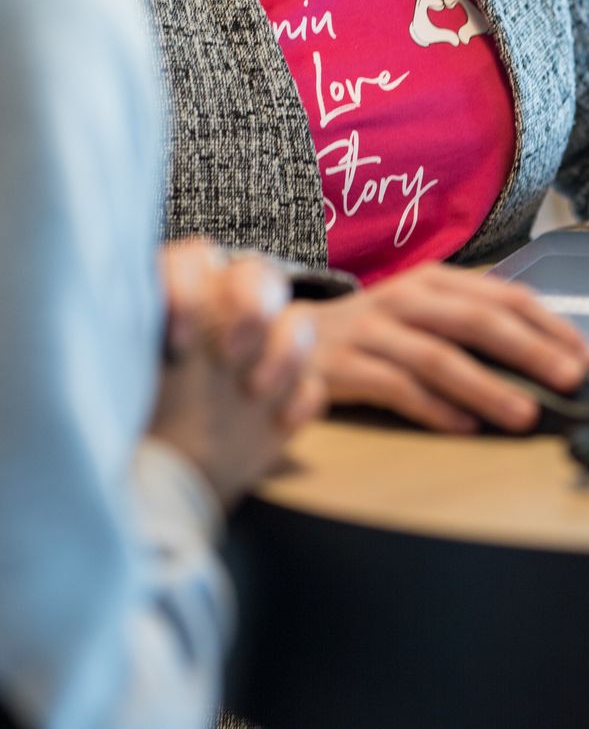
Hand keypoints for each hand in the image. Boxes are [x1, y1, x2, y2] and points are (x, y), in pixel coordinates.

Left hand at [148, 240, 323, 506]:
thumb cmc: (129, 422)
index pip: (196, 260)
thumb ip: (129, 336)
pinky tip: (279, 422)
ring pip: (300, 319)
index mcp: (181, 298)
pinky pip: (315, 381)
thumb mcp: (117, 375)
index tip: (176, 344)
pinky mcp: (290, 393)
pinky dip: (302, 398)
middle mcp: (226, 316)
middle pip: (261, 274)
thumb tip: (127, 313)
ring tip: (253, 393)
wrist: (160, 484)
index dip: (192, 290)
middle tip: (230, 357)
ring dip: (285, 351)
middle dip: (253, 308)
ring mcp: (263, 354)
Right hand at [291, 264, 588, 433]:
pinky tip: (464, 428)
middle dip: (532, 351)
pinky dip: (434, 409)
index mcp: (436, 281)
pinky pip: (396, 388)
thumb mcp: (426, 315)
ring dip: (488, 388)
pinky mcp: (343, 366)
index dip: (551, 326)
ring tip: (525, 414)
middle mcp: (407, 298)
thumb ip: (477, 331)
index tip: (588, 358)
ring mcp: (373, 331)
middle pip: (479, 322)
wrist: (285, 339)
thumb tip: (548, 368)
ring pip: (439, 357)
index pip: (506, 296)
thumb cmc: (376, 333)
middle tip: (571, 380)